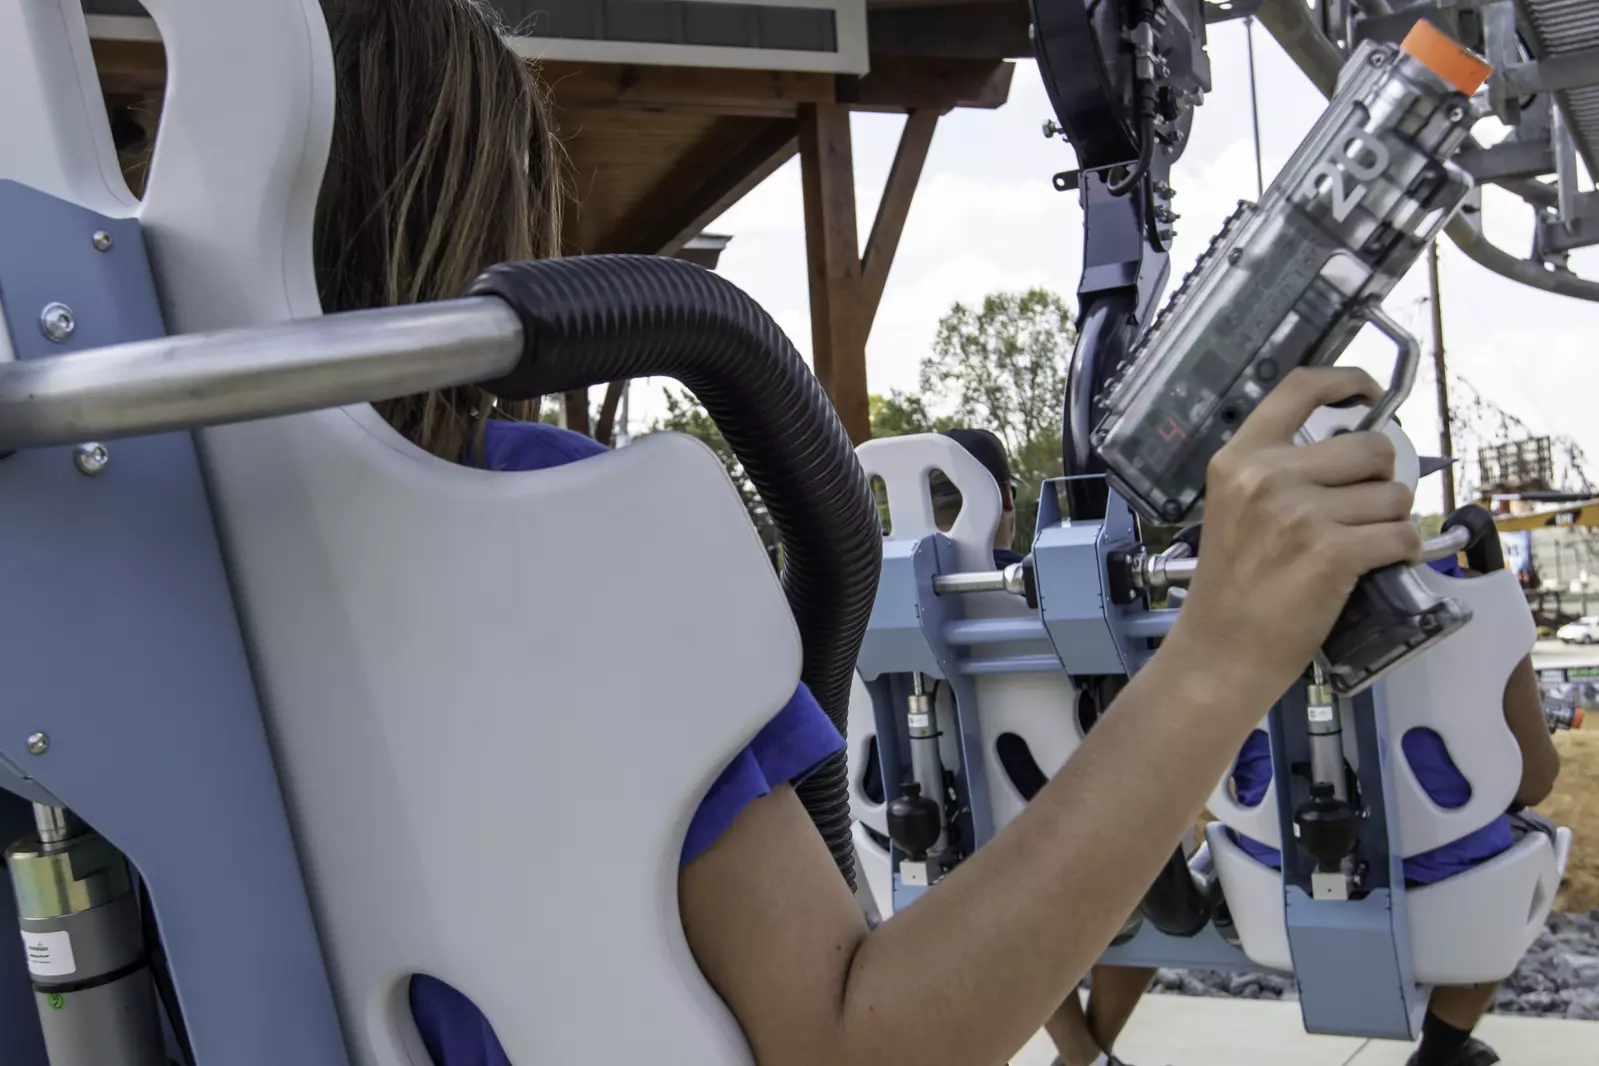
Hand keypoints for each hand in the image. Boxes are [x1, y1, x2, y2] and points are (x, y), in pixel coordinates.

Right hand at [1166, 367, 1422, 707]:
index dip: (1349, 381)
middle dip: (1381, 480)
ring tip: (1358, 546)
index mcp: (1240, 458)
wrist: (1220, 650)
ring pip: (1394, 495)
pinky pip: (1401, 535)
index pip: (1302, 387)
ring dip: (1390, 521)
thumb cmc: (1231, 585)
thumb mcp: (1234, 507)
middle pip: (1371, 447)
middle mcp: (1268, 477)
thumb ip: (1279, 470)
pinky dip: (1400, 553)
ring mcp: (1300, 515)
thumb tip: (1357, 449)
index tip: (1370, 394)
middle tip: (1360, 512)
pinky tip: (1374, 567)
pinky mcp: (1332, 554)